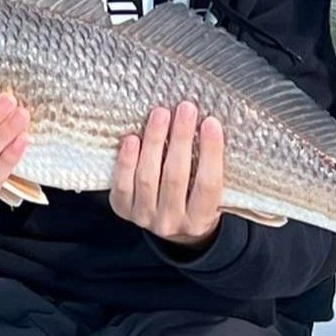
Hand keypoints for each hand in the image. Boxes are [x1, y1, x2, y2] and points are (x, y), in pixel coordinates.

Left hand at [111, 101, 224, 247]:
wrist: (171, 226)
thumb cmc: (194, 201)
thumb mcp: (212, 194)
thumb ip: (211, 168)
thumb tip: (210, 125)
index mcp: (200, 221)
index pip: (208, 185)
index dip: (211, 152)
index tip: (211, 123)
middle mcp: (171, 222)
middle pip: (176, 176)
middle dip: (181, 138)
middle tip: (185, 109)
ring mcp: (145, 217)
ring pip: (147, 177)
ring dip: (154, 141)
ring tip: (161, 114)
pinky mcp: (123, 209)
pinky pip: (122, 184)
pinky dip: (126, 160)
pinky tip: (132, 138)